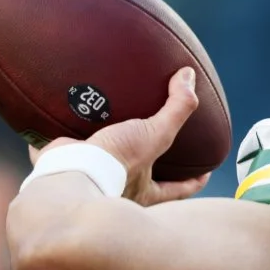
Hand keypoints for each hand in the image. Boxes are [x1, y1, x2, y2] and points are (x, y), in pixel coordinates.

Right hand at [28, 68, 210, 204]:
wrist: (68, 174)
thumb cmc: (118, 163)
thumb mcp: (156, 134)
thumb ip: (177, 107)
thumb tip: (189, 75)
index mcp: (144, 193)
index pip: (177, 190)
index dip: (191, 182)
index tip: (203, 174)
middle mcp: (119, 191)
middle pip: (141, 180)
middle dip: (148, 165)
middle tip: (154, 146)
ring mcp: (91, 180)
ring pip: (105, 164)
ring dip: (108, 147)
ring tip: (112, 123)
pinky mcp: (66, 166)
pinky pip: (71, 150)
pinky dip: (72, 135)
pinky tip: (70, 115)